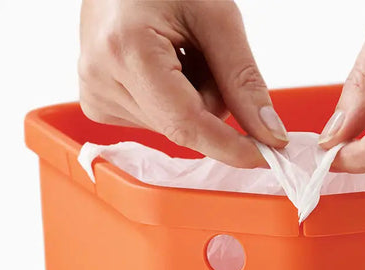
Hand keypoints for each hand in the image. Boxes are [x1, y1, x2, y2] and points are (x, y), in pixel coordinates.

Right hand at [79, 0, 288, 167]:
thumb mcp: (217, 18)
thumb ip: (243, 80)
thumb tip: (268, 132)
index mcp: (128, 51)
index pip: (186, 123)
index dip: (230, 146)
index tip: (266, 155)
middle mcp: (101, 80)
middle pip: (185, 128)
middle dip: (212, 100)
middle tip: (205, 54)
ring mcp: (95, 96)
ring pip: (176, 128)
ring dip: (194, 98)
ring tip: (179, 52)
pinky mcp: (100, 105)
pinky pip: (159, 122)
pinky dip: (176, 100)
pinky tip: (165, 66)